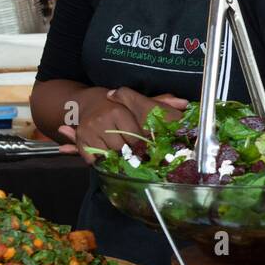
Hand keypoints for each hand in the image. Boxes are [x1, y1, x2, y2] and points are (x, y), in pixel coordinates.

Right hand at [58, 88, 184, 162]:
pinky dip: (100, 162)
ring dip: (116, 160)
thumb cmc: (119, 106)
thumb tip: (184, 102)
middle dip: (131, 156)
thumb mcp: (140, 103)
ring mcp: (89, 130)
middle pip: (122, 150)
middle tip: (136, 158)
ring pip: (107, 156)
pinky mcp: (80, 140)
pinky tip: (107, 159)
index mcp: (118, 111)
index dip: (143, 148)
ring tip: (122, 158)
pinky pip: (93, 159)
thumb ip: (161, 103)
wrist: (89, 102)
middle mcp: (102, 120)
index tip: (147, 152)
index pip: (134, 139)